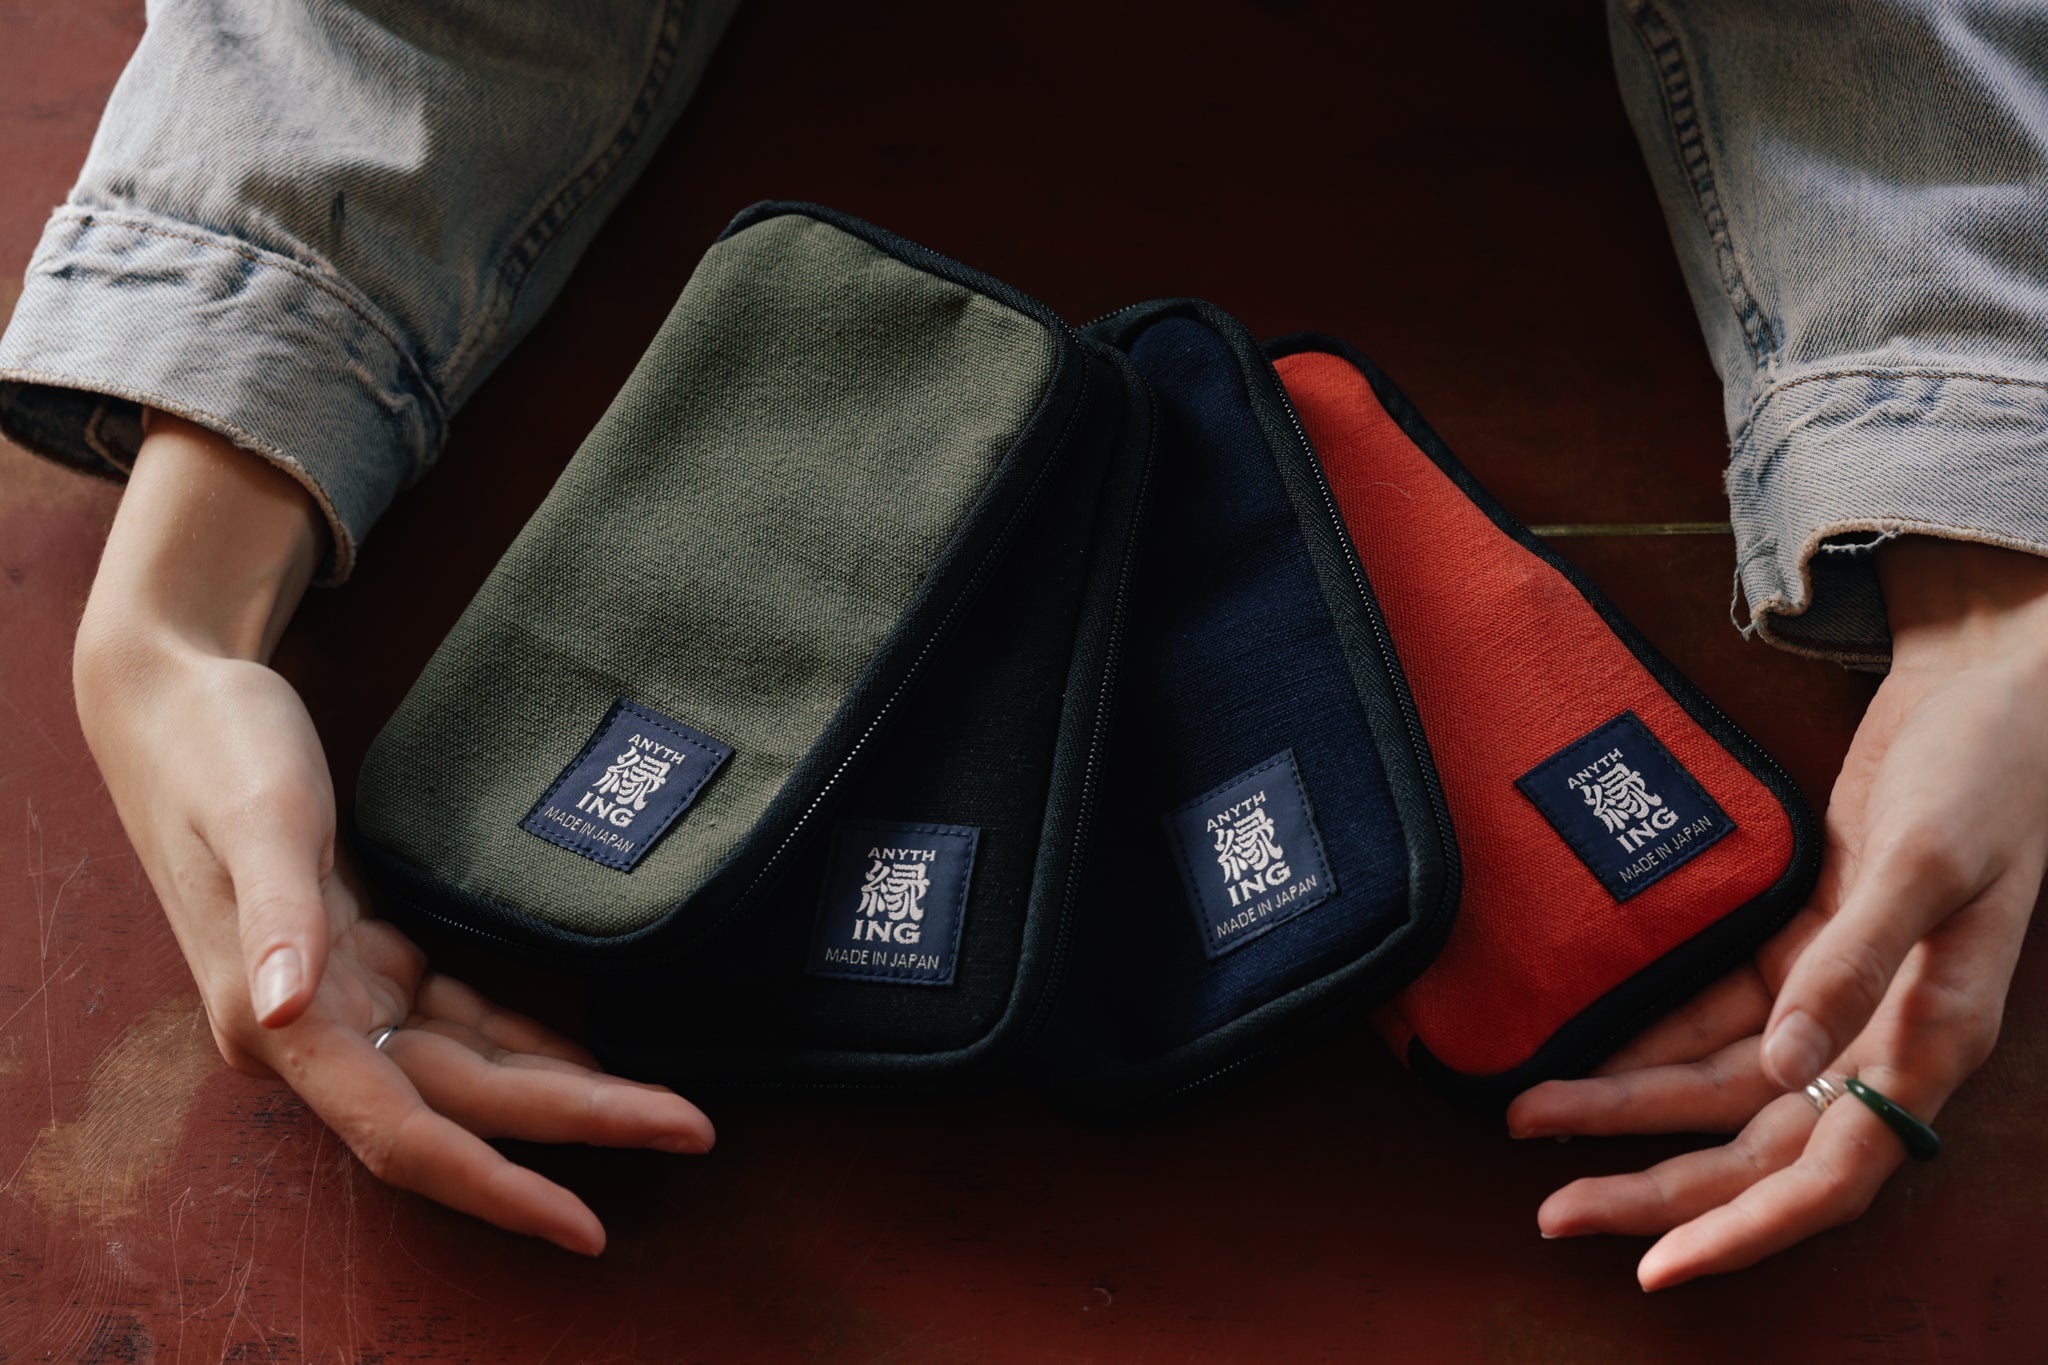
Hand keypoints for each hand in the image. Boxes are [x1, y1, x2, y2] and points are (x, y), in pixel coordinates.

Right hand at [75, 414, 712, 1254]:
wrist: (178, 697)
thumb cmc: (216, 748)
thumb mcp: (253, 815)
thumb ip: (276, 913)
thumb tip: (286, 1009)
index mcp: (281, 1020)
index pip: (407, 1133)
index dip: (497, 1184)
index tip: (584, 1221)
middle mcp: (312, 1029)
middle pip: (463, 1107)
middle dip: (578, 1125)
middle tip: (694, 1128)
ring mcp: (341, 997)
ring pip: (469, 1072)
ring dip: (564, 1095)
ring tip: (666, 1107)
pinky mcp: (364, 954)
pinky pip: (458, 1022)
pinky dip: (525, 1045)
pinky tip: (586, 1059)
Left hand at [1506, 536, 2047, 1288]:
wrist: (1993, 688)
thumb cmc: (1986, 775)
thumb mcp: (1928, 866)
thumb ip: (1857, 963)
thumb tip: (1787, 1063)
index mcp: (1928, 1042)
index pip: (1826, 1177)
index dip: (1741, 1230)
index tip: (1654, 1265)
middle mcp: (1878, 1036)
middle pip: (1753, 1148)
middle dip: (1654, 1185)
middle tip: (1549, 1208)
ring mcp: (1837, 994)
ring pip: (1722, 1086)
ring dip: (1632, 1108)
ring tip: (1530, 1115)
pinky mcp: (1805, 944)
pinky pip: (1718, 1014)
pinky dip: (1656, 1036)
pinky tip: (1587, 1046)